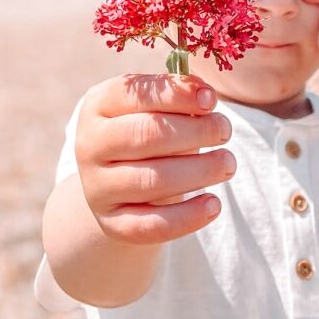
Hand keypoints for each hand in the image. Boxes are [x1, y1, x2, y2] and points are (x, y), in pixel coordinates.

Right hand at [75, 73, 236, 244]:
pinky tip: (214, 204)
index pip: (134, 95)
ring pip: (152, 181)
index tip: (211, 99)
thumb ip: (176, 95)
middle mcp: (90, 145)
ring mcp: (97, 187)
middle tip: (225, 130)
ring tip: (228, 163)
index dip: (176, 95)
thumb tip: (205, 94)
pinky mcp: (113, 223)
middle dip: (194, 131)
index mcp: (97, 106)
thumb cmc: (145, 132)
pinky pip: (152, 224)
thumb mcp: (154, 107)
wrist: (119, 184)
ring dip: (199, 171)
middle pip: (145, 136)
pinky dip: (187, 216)